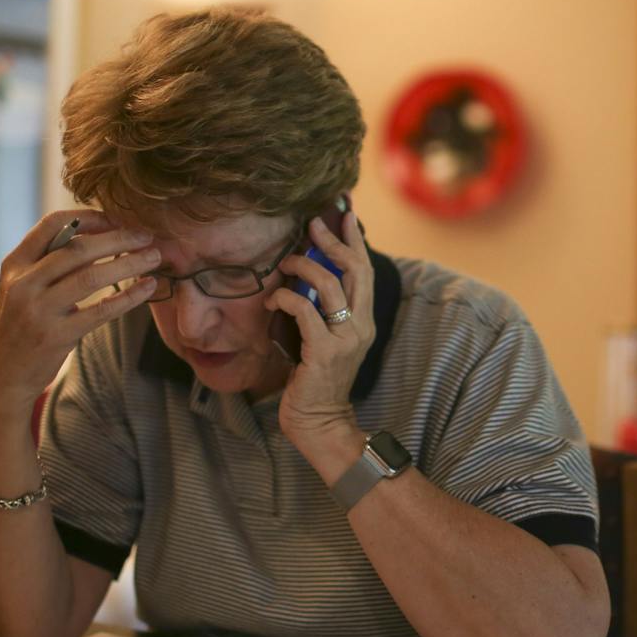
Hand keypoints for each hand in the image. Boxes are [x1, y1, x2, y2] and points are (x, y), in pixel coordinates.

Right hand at [0, 210, 160, 418]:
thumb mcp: (21, 289)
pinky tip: (149, 287)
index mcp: (14, 265)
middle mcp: (23, 283)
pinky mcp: (56, 336)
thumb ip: (49, 264)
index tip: (118, 218)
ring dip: (129, 264)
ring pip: (92, 276)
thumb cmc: (20, 327)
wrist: (1, 376)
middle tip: (148, 235)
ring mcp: (38, 310)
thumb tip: (97, 236)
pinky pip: (101, 310)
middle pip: (78, 248)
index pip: (52, 225)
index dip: (89, 217)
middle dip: (118, 238)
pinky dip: (129, 296)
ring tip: (155, 258)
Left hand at [266, 211, 375, 469]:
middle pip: (353, 269)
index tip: (344, 214)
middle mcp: (360, 325)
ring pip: (328, 284)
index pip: (364, 270)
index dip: (354, 240)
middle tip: (312, 223)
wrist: (320, 423)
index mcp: (364, 320)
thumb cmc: (316, 381)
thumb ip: (324, 312)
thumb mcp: (326, 341)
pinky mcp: (323, 350)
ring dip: (302, 267)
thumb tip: (305, 278)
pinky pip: (303, 310)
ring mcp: (344, 338)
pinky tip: (272, 301)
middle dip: (332, 241)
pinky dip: (285, 299)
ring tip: (283, 264)